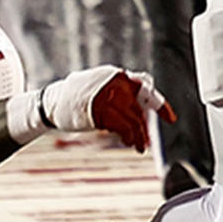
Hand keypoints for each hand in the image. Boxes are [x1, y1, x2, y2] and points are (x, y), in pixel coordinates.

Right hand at [41, 66, 170, 151]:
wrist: (52, 102)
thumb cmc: (79, 96)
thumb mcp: (103, 87)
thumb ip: (122, 93)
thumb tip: (142, 108)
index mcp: (117, 75)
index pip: (145, 86)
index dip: (160, 104)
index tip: (171, 118)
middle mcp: (114, 83)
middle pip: (139, 108)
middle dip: (144, 126)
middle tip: (148, 141)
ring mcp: (106, 96)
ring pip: (132, 118)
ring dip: (137, 135)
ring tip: (138, 146)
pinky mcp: (98, 111)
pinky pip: (120, 126)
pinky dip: (126, 136)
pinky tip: (128, 142)